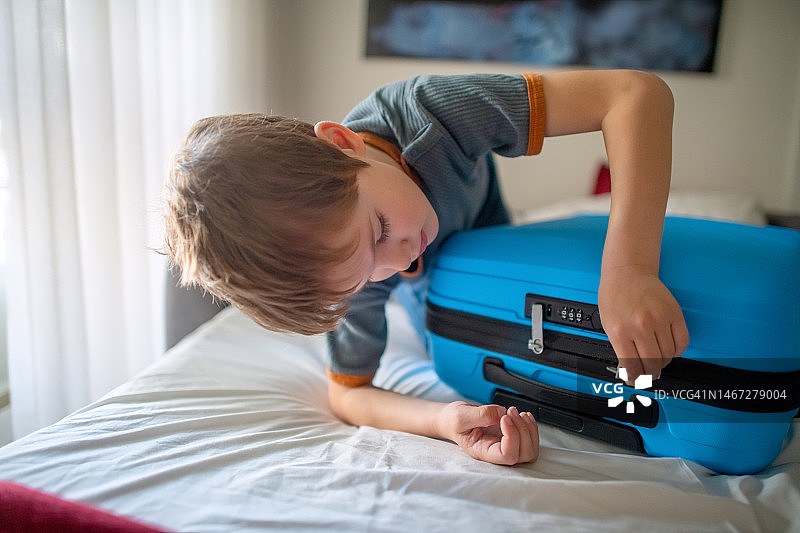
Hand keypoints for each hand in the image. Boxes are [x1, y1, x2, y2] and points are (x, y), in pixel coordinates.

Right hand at [438, 401, 538, 464]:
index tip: (504, 418)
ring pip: (530, 449)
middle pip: (523, 454)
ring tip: (515, 412)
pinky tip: (522, 415)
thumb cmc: (453, 421)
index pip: (507, 455)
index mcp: (483, 452)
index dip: (512, 436)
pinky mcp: (511, 437)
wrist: (452, 419)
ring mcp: (505, 445)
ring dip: (528, 429)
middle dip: (522, 430)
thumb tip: (501, 413)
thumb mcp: (461, 416)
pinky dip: (530, 426)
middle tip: (510, 412)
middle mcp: (496, 452)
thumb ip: (481, 415)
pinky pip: (530, 439)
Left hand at [599, 266, 689, 384]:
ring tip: (657, 356)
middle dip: (652, 372)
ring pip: (669, 355)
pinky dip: (677, 349)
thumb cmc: (615, 296)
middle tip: (649, 371)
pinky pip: (682, 342)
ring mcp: (659, 320)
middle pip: (653, 364)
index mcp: (620, 332)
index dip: (636, 378)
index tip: (637, 380)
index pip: (633, 367)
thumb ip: (620, 348)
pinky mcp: (674, 314)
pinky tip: (669, 347)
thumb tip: (631, 370)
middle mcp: (640, 327)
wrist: (627, 272)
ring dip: (664, 360)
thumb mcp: (609, 325)